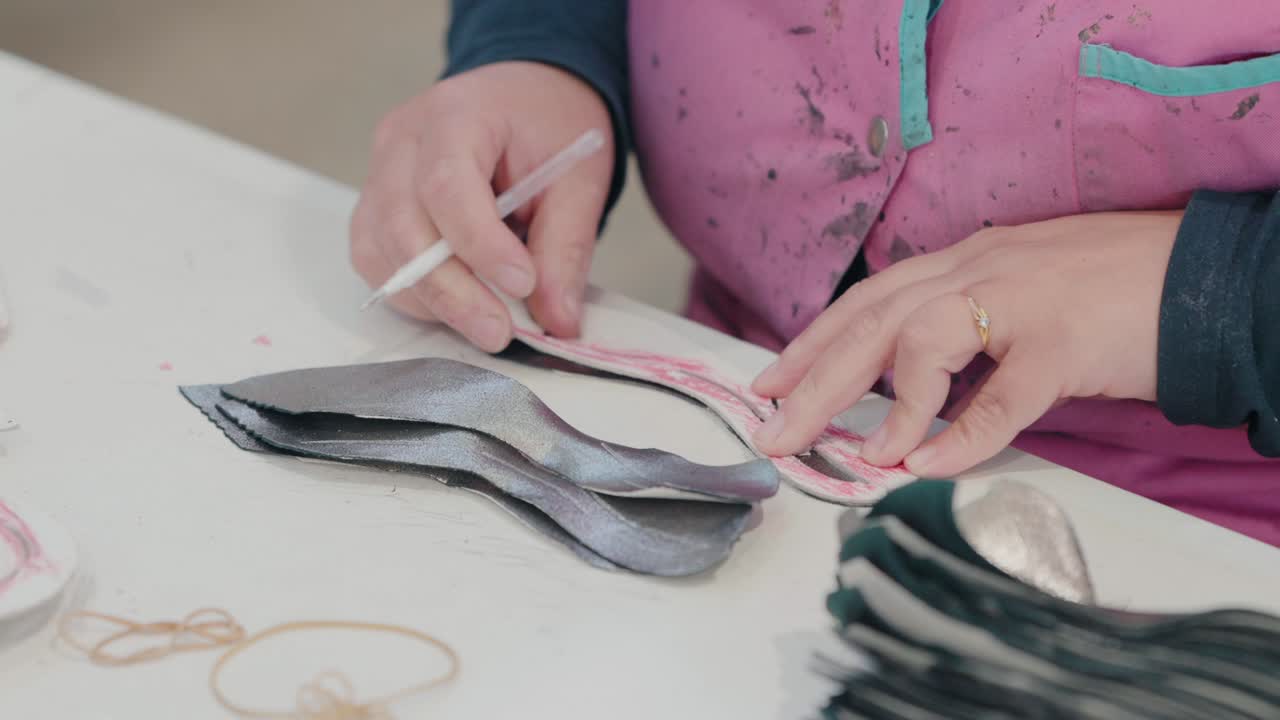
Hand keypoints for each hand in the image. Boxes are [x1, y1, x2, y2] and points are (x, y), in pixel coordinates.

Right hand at [350, 62, 614, 351]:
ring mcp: (379, 174)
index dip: (480, 245)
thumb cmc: (549, 127)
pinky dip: (415, 294)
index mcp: (456, 113)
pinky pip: (376, 261)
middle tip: (499, 333)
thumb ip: (566, 248)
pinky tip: (460, 304)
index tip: (523, 285)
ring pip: (380, 252)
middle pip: (403, 226)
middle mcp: (402, 141)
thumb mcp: (579, 178)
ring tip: (488, 323)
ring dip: (432, 300)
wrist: (523, 99)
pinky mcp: (374, 208)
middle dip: (452, 291)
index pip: (447, 185)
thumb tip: (558, 321)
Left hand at [750, 212, 1182, 476]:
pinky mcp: (1063, 344)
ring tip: (847, 454)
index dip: (812, 342)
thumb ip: (965, 327)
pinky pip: (1000, 396)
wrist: (1202, 272)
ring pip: (920, 343)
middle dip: (812, 380)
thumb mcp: (1020, 293)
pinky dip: (958, 433)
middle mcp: (978, 269)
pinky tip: (924, 463)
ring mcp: (1020, 302)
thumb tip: (908, 386)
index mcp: (964, 261)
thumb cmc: (1111, 287)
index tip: (769, 383)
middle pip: (872, 323)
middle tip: (773, 432)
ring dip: (877, 404)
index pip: (867, 300)